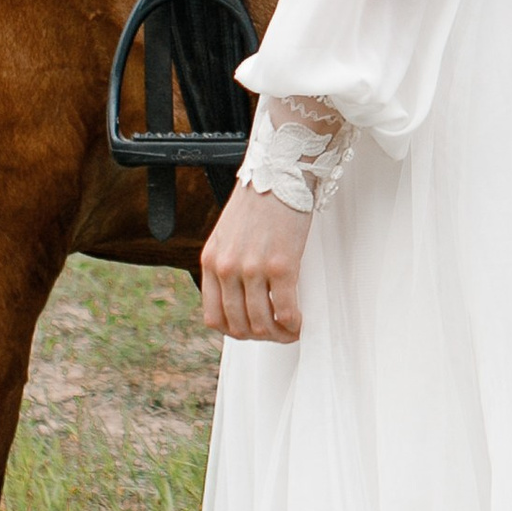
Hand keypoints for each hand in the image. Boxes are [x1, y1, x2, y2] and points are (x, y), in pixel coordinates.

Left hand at [201, 181, 312, 340]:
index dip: (235, 332)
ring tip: (291, 330)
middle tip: (277, 333)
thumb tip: (242, 297)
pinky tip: (300, 321)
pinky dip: (293, 324)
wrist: (280, 172)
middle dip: (260, 338)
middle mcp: (227, 268)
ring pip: (261, 324)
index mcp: (211, 261)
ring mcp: (252, 268)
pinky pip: (284, 311)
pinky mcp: (280, 265)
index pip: (214, 317)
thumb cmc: (260, 201)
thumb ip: (229, 263)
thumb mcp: (229, 234)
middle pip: (238, 326)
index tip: (253, 330)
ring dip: (278, 335)